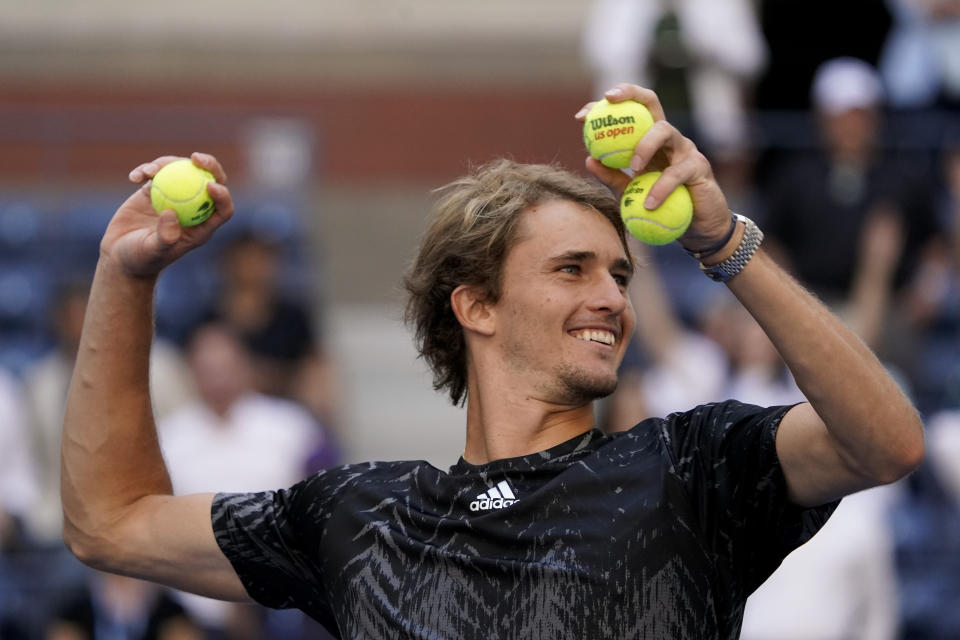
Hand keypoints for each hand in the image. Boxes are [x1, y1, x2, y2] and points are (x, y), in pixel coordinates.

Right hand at [100, 152, 233, 276]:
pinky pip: (156, 174)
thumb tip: (172, 213)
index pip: (223, 210)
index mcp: (201, 227)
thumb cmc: (140, 260)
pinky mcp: (155, 191)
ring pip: (182, 172)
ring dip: (169, 163)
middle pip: (209, 182)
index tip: (210, 185)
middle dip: (209, 166)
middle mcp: (192, 209)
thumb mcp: (152, 252)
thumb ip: (165, 237)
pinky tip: (135, 177)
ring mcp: (175, 198)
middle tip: (195, 157)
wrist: (120, 255)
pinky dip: (146, 171)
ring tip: (149, 171)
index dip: (223, 196)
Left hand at [575, 83, 731, 250]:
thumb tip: (588, 160)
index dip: (606, 108)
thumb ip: (612, 177)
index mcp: (648, 139)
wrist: (696, 226)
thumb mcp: (631, 193)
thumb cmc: (662, 207)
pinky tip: (649, 203)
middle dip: (629, 94)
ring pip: (664, 130)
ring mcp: (684, 148)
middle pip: (651, 101)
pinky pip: (677, 173)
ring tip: (632, 167)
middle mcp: (667, 137)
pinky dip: (661, 188)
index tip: (581, 116)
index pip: (629, 112)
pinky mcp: (699, 166)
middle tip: (608, 100)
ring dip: (644, 145)